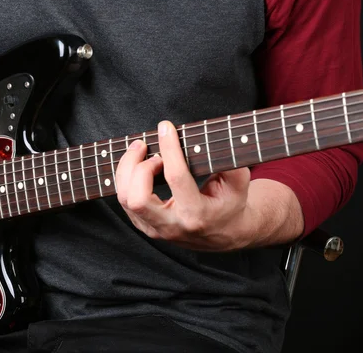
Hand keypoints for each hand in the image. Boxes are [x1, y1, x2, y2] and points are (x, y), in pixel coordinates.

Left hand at [116, 121, 254, 250]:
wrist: (224, 234)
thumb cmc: (230, 203)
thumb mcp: (238, 183)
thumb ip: (229, 162)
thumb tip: (211, 139)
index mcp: (197, 215)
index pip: (176, 178)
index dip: (169, 149)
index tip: (166, 127)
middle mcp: (172, 226)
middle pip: (137, 198)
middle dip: (138, 167)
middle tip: (147, 148)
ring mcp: (154, 229)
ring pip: (125, 199)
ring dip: (127, 169)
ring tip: (141, 151)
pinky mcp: (143, 226)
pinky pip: (124, 199)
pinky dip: (126, 178)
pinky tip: (138, 164)